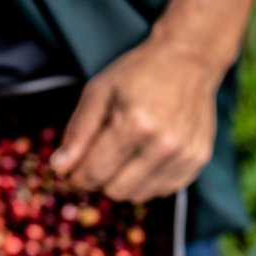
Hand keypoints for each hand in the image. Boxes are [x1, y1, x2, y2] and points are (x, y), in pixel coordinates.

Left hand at [50, 31, 227, 202]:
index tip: (70, 170)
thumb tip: (59, 168)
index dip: (75, 177)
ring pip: (137, 195)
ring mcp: (184, 156)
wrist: (189, 59)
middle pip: (115, 191)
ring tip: (124, 152)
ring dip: (123, 181)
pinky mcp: (197, 162)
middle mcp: (164, 145)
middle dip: (99, 178)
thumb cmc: (139, 73)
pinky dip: (146, 180)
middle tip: (98, 156)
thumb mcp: (98, 92)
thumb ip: (77, 132)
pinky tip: (145, 155)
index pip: (94, 174)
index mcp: (135, 124)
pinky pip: (160, 191)